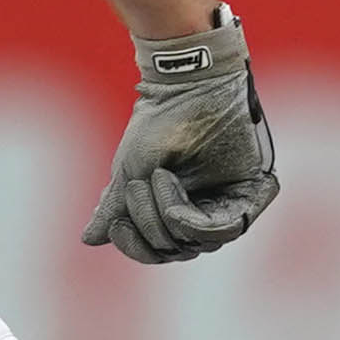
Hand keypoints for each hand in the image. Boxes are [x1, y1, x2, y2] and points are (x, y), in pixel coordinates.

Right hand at [83, 10, 277, 264]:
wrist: (188, 88)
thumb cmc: (158, 124)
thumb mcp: (130, 172)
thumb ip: (116, 208)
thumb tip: (90, 240)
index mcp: (173, 210)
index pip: (158, 251)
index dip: (136, 247)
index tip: (117, 226)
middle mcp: (201, 211)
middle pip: (177, 251)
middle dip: (149, 225)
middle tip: (137, 186)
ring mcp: (225, 203)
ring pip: (199, 243)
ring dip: (168, 217)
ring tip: (158, 177)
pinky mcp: (249, 193)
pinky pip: (228, 228)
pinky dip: (196, 223)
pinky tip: (175, 199)